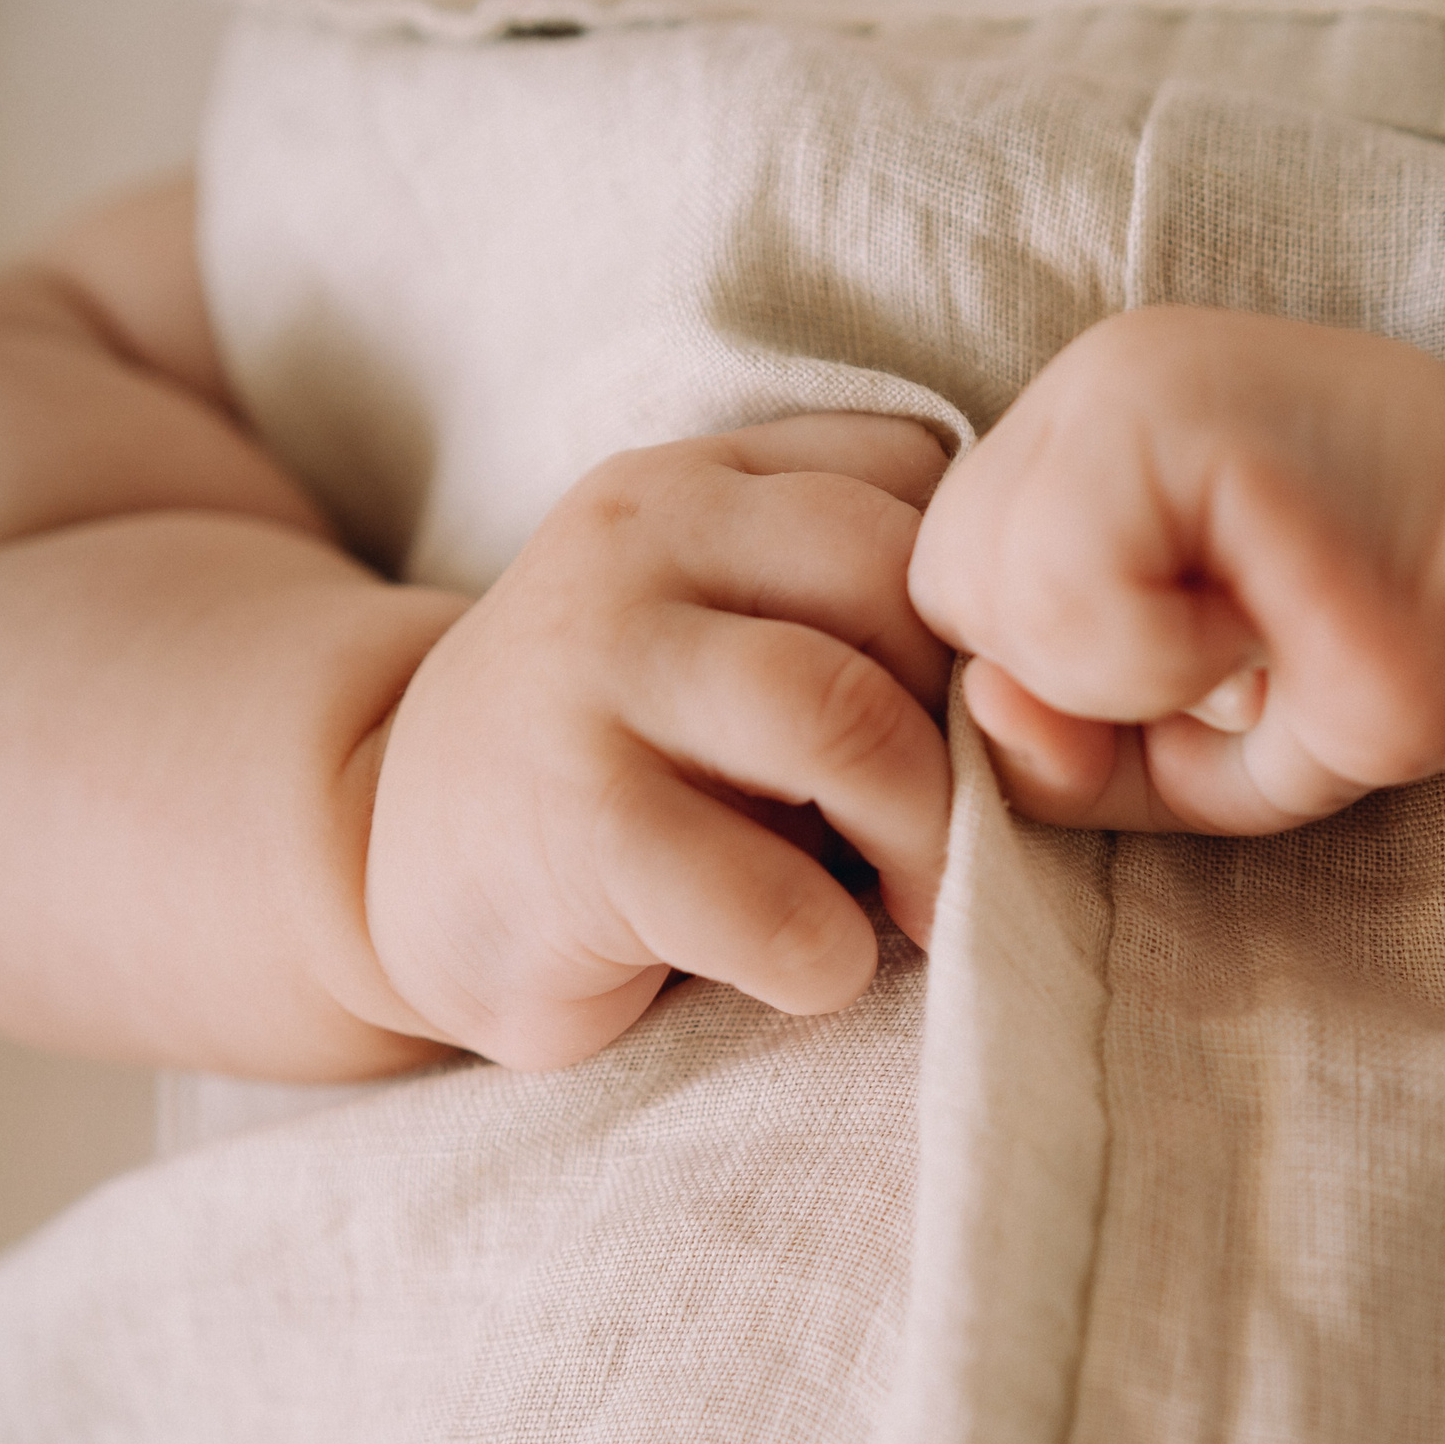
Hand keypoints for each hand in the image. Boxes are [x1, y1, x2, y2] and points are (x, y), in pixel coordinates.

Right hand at [363, 414, 952, 1068]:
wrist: (385, 855)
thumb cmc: (627, 763)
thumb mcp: (741, 648)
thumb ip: (873, 635)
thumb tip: (1058, 723)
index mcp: (705, 477)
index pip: (918, 485)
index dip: (986, 618)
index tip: (986, 724)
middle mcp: (641, 535)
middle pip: (899, 585)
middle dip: (970, 732)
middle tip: (971, 840)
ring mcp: (590, 665)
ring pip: (845, 717)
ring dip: (919, 841)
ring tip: (909, 908)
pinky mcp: (568, 818)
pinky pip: (763, 892)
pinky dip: (826, 953)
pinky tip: (808, 966)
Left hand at [910, 306, 1444, 833]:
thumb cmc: (1363, 674)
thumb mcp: (1180, 752)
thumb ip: (1055, 759)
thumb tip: (989, 703)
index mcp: (1078, 440)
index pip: (953, 591)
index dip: (1050, 677)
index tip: (1194, 673)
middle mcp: (1081, 382)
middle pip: (947, 584)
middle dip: (1073, 672)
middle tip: (1224, 656)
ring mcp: (1116, 376)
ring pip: (987, 586)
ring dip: (1119, 668)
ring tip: (1247, 637)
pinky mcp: (1165, 402)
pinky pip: (1069, 583)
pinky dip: (1157, 651)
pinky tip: (1262, 617)